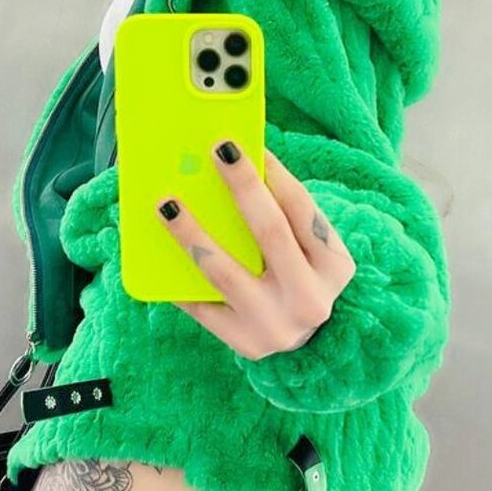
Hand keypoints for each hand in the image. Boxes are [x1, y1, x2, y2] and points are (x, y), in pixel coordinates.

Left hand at [155, 140, 356, 359]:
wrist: (311, 346)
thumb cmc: (302, 278)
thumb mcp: (312, 251)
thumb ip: (286, 216)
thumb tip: (237, 164)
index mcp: (335, 267)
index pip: (302, 209)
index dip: (274, 173)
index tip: (244, 144)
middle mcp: (310, 299)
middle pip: (270, 232)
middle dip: (241, 187)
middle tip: (215, 152)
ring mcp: (275, 325)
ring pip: (225, 272)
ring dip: (192, 233)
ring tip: (167, 204)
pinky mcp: (243, 343)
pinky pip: (202, 306)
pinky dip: (178, 277)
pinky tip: (156, 251)